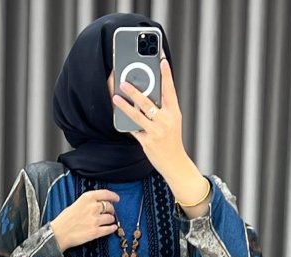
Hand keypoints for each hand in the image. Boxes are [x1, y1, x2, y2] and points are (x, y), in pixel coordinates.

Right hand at [49, 189, 118, 250]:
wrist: (59, 233)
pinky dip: (112, 228)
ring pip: (111, 218)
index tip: (117, 198)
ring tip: (107, 221)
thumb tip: (100, 203)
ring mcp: (95, 220)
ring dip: (111, 219)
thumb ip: (88, 202)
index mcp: (86, 198)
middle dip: (111, 209)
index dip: (113, 196)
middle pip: (109, 206)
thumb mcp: (76, 204)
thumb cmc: (65, 219)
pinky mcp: (96, 232)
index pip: (105, 194)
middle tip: (109, 212)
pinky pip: (110, 229)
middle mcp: (92, 208)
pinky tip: (112, 228)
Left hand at [112, 57, 210, 213]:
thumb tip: (144, 94)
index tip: (162, 60)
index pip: (170, 90)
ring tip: (115, 97)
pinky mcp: (148, 141)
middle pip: (149, 102)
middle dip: (135, 92)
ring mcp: (157, 131)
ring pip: (137, 115)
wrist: (175, 163)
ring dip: (125, 105)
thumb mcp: (172, 122)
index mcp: (174, 113)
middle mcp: (166, 121)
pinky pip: (133, 129)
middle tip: (123, 81)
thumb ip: (161, 108)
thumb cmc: (171, 140)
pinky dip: (125, 122)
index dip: (167, 75)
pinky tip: (117, 114)